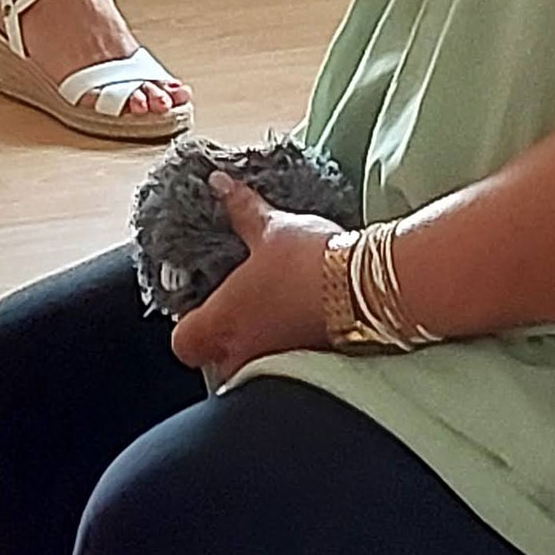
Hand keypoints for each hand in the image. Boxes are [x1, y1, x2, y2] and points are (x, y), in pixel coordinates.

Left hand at [168, 175, 336, 379]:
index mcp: (223, 323)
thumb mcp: (272, 229)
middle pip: (215, 359)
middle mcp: (243, 354)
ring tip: (275, 310)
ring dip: (258, 344)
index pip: (183, 342)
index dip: (190, 324)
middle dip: (226, 339)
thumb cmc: (312, 262)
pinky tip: (300, 321)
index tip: (202, 303)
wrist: (371, 289)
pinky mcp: (308, 370)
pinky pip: (283, 367)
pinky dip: (287, 350)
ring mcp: (276, 367)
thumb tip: (219, 184)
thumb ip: (240, 210)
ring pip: (250, 365)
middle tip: (242, 306)